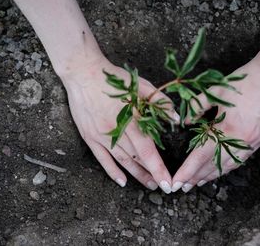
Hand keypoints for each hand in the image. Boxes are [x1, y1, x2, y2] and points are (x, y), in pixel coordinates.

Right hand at [61, 56, 177, 192]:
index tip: (168, 182)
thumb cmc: (114, 78)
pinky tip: (121, 181)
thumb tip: (176, 118)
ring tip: (150, 185)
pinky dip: (112, 171)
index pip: (147, 150)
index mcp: (130, 119)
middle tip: (164, 186)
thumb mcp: (140, 85)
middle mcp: (116, 131)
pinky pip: (102, 159)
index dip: (158, 168)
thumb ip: (159, 102)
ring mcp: (101, 136)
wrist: (83, 73)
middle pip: (137, 159)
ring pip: (122, 161)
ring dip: (136, 175)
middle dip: (152, 175)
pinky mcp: (90, 137)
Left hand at [171, 59, 259, 191]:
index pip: (202, 155)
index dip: (188, 170)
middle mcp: (241, 140)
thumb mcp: (217, 91)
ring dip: (213, 175)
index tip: (177, 181)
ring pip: (229, 165)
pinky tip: (221, 170)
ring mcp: (253, 141)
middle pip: (215, 165)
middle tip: (184, 187)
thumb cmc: (246, 81)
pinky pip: (241, 159)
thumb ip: (198, 106)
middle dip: (197, 177)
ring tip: (199, 183)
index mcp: (228, 128)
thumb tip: (185, 122)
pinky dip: (228, 167)